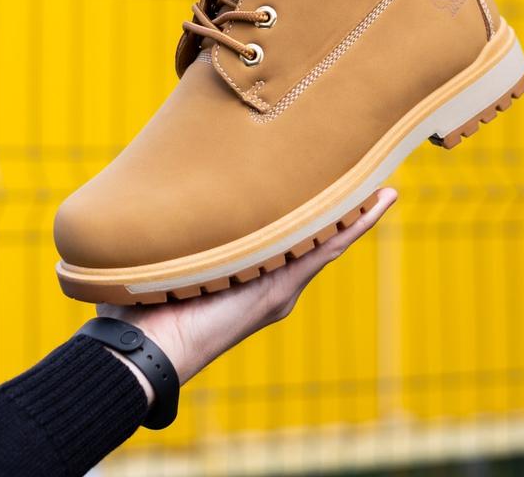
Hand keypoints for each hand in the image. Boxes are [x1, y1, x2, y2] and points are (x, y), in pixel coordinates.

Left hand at [98, 187, 396, 389]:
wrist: (143, 348)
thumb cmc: (140, 307)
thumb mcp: (158, 255)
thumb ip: (164, 229)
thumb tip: (143, 196)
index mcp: (244, 267)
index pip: (281, 229)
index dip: (300, 204)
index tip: (314, 174)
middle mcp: (268, 276)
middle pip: (312, 232)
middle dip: (339, 206)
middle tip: (366, 175)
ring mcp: (279, 283)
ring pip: (326, 237)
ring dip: (356, 212)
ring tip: (383, 188)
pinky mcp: (280, 288)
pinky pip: (325, 248)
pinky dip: (354, 226)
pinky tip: (376, 203)